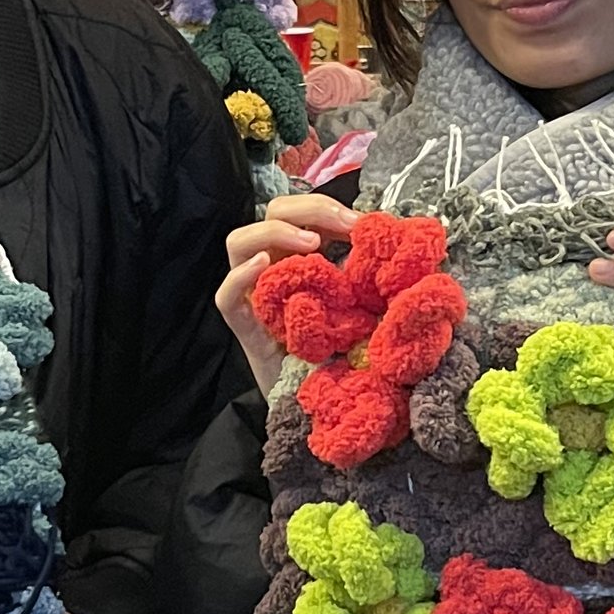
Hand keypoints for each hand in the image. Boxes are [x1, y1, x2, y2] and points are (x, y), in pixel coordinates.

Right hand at [215, 193, 357, 391]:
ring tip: (312, 245)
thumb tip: (387, 236)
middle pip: (270, 214)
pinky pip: (226, 297)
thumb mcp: (361, 302)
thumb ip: (365, 271)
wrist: (326, 406)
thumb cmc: (345, 350)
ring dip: (275, 232)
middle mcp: (271, 269)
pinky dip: (241, 276)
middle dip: (308, 210)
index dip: (325, 207)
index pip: (298, 211)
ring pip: (238, 243)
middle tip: (346, 227)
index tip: (361, 222)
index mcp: (298, 256)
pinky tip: (264, 265)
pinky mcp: (244, 328)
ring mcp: (253, 296)